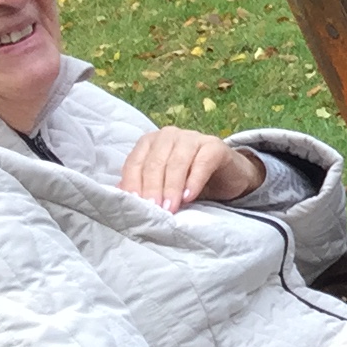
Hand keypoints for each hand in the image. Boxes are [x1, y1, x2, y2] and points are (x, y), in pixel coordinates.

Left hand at [119, 128, 265, 213]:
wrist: (226, 177)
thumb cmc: (187, 181)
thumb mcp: (161, 185)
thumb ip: (141, 187)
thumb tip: (120, 196)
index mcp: (149, 142)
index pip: (135, 163)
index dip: (133, 185)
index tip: (135, 207)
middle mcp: (168, 135)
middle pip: (155, 163)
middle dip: (152, 189)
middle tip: (155, 211)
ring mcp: (193, 137)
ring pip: (176, 162)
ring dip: (172, 187)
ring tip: (171, 208)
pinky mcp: (215, 145)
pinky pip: (201, 162)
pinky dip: (194, 181)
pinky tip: (189, 196)